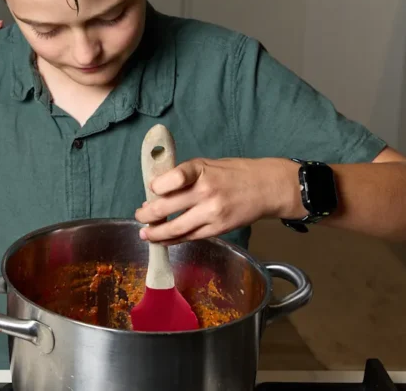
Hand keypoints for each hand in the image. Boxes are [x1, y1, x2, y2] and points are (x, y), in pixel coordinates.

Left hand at [134, 157, 300, 243]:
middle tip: (139, 216)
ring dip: (156, 233)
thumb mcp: (206, 165)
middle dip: (147, 215)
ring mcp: (212, 212)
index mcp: (200, 170)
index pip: (172, 178)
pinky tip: (163, 240)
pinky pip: (190, 237)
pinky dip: (173, 240)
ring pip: (176, 228)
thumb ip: (182, 176)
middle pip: (166, 207)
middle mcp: (205, 191)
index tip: (150, 190)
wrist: (266, 187)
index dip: (156, 186)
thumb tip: (155, 192)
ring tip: (145, 233)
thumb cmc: (232, 173)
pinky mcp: (218, 228)